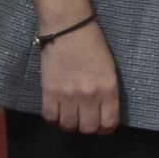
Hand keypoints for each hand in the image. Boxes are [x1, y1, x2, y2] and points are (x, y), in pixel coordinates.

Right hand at [40, 19, 120, 133]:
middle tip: (86, 120)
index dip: (106, 128)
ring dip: (70, 123)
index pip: (109, 122)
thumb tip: (103, 110)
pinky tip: (58, 109)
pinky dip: (54, 117)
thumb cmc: (93, 45)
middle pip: (88, 128)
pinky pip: (50, 117)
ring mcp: (67, 95)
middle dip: (88, 128)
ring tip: (71, 114)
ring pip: (68, 126)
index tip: (103, 126)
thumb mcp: (109, 68)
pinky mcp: (49, 92)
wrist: (69, 29)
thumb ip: (107, 91)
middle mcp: (89, 96)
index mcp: (108, 88)